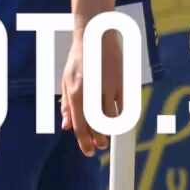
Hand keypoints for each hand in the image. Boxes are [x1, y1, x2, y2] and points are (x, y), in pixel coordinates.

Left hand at [60, 23, 125, 156]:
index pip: (80, 125)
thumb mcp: (66, 81)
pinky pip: (124, 105)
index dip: (84, 142)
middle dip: (99, 140)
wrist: (96, 37)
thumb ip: (67, 105)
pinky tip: (117, 118)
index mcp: (76, 93)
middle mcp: (92, 92)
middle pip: (98, 125)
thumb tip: (66, 126)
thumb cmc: (79, 60)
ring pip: (112, 118)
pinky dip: (120, 114)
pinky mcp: (122, 82)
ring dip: (110, 129)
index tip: (88, 152)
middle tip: (100, 146)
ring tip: (107, 134)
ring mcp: (109, 87)